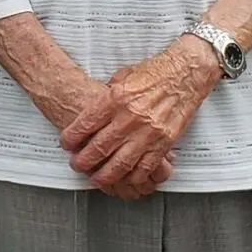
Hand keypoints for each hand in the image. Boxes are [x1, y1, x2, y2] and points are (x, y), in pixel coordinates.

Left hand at [28, 66, 173, 199]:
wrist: (185, 73)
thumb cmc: (155, 72)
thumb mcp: (122, 77)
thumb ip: (107, 96)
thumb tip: (93, 111)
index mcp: (116, 98)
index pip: (85, 124)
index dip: (71, 137)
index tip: (66, 144)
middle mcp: (129, 117)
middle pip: (98, 147)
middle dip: (83, 160)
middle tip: (76, 164)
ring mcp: (147, 132)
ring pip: (119, 164)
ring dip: (104, 175)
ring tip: (95, 179)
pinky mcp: (163, 142)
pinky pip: (144, 167)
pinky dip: (132, 177)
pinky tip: (124, 179)